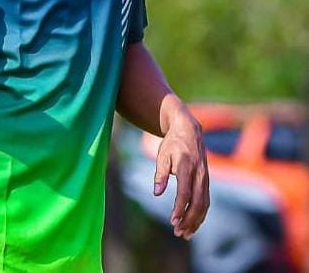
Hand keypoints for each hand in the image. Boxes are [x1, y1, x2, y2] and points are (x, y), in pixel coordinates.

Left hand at [154, 103, 209, 239]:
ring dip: (196, 221)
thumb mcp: (162, 154)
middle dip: (189, 219)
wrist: (189, 130)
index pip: (185, 192)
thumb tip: (157, 193)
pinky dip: (201, 214)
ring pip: (204, 204)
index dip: (179, 208)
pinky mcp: (206, 181)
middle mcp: (199, 173)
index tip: (172, 221)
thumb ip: (160, 173)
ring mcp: (205, 177)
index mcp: (187, 166)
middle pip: (197, 202)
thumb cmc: (172, 143)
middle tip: (178, 232)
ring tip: (185, 234)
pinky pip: (206, 201)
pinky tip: (193, 224)